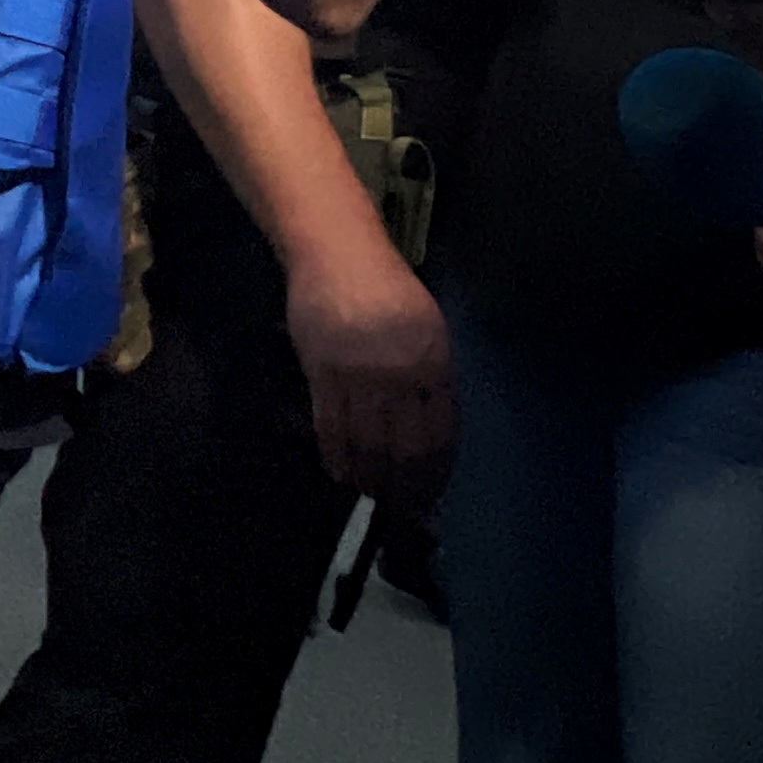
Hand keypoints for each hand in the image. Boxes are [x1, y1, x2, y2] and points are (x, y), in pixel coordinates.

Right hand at [287, 240, 454, 508]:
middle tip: (401, 510)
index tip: (430, 494)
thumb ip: (431, 378)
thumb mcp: (426, 330)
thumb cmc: (387, 289)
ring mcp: (360, 374)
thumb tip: (430, 433)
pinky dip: (336, 456)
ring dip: (369, 478)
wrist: (337, 252)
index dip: (435, 471)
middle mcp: (402, 372)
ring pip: (367, 444)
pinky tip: (340, 473)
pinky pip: (331, 427)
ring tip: (370, 496)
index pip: (440, 433)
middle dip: (404, 486)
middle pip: (405, 447)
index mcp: (435, 361)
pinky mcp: (322, 372)